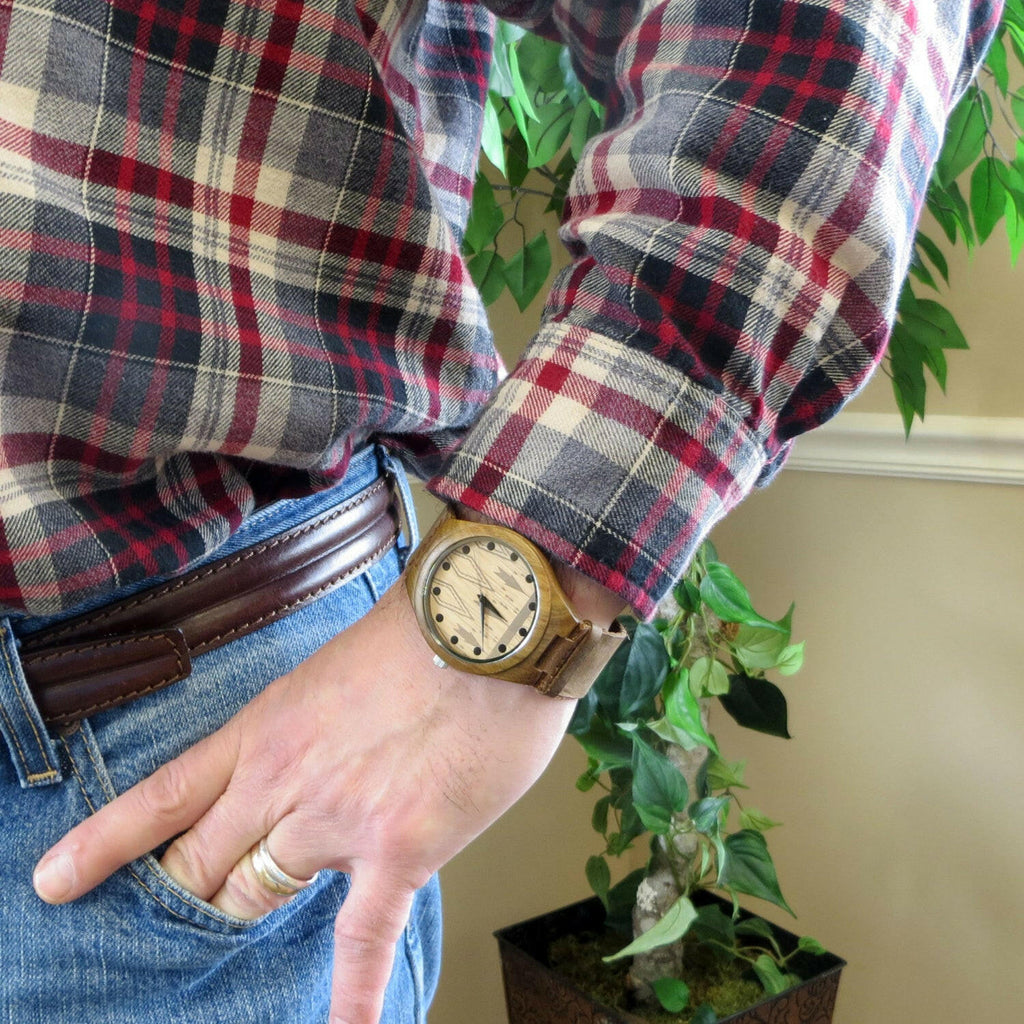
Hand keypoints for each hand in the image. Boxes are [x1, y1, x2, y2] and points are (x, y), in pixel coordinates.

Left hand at [31, 578, 577, 1023]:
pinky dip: (354, 995)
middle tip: (196, 897)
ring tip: (252, 917)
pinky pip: (364, 937)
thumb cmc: (421, 631)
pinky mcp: (398, 851)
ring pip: (260, 893)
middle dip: (195, 886)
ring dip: (255, 904)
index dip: (104, 845)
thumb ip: (318, 723)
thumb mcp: (339, 666)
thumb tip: (333, 753)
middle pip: (204, 862)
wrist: (486, 624)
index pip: (164, 798)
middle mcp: (283, 782)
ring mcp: (335, 823)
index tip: (55, 880)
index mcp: (265, 727)